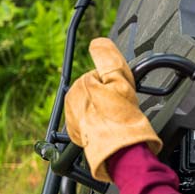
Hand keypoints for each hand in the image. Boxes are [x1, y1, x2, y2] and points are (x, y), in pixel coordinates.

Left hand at [64, 38, 161, 181]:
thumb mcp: (120, 81)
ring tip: (116, 120)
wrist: (121, 152)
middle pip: (95, 91)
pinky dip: (100, 124)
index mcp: (79, 87)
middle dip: (107, 97)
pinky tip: (109, 129)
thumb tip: (98, 42)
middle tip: (120, 109)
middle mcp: (71, 101)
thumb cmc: (122, 120)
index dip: (115, 84)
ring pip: (93, 106)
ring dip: (104, 111)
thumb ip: (108, 58)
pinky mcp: (77, 135)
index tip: (122, 95)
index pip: (101, 76)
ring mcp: (73, 119)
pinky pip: (90, 122)